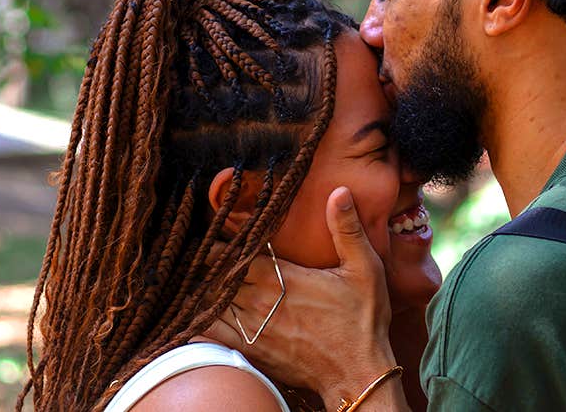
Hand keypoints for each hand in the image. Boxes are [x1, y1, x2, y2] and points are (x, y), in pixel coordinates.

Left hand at [221, 187, 405, 407]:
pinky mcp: (251, 353)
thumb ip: (347, 229)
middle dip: (210, 265)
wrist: (357, 374)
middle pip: (217, 276)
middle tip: (203, 255)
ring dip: (204, 290)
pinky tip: (202, 311)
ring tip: (201, 280)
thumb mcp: (365, 269)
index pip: (235, 253)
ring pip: (210, 303)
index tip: (218, 236)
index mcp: (282, 277)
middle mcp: (260, 302)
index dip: (222, 244)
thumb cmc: (362, 321)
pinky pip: (212, 333)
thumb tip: (339, 191)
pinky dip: (202, 320)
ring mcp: (252, 329)